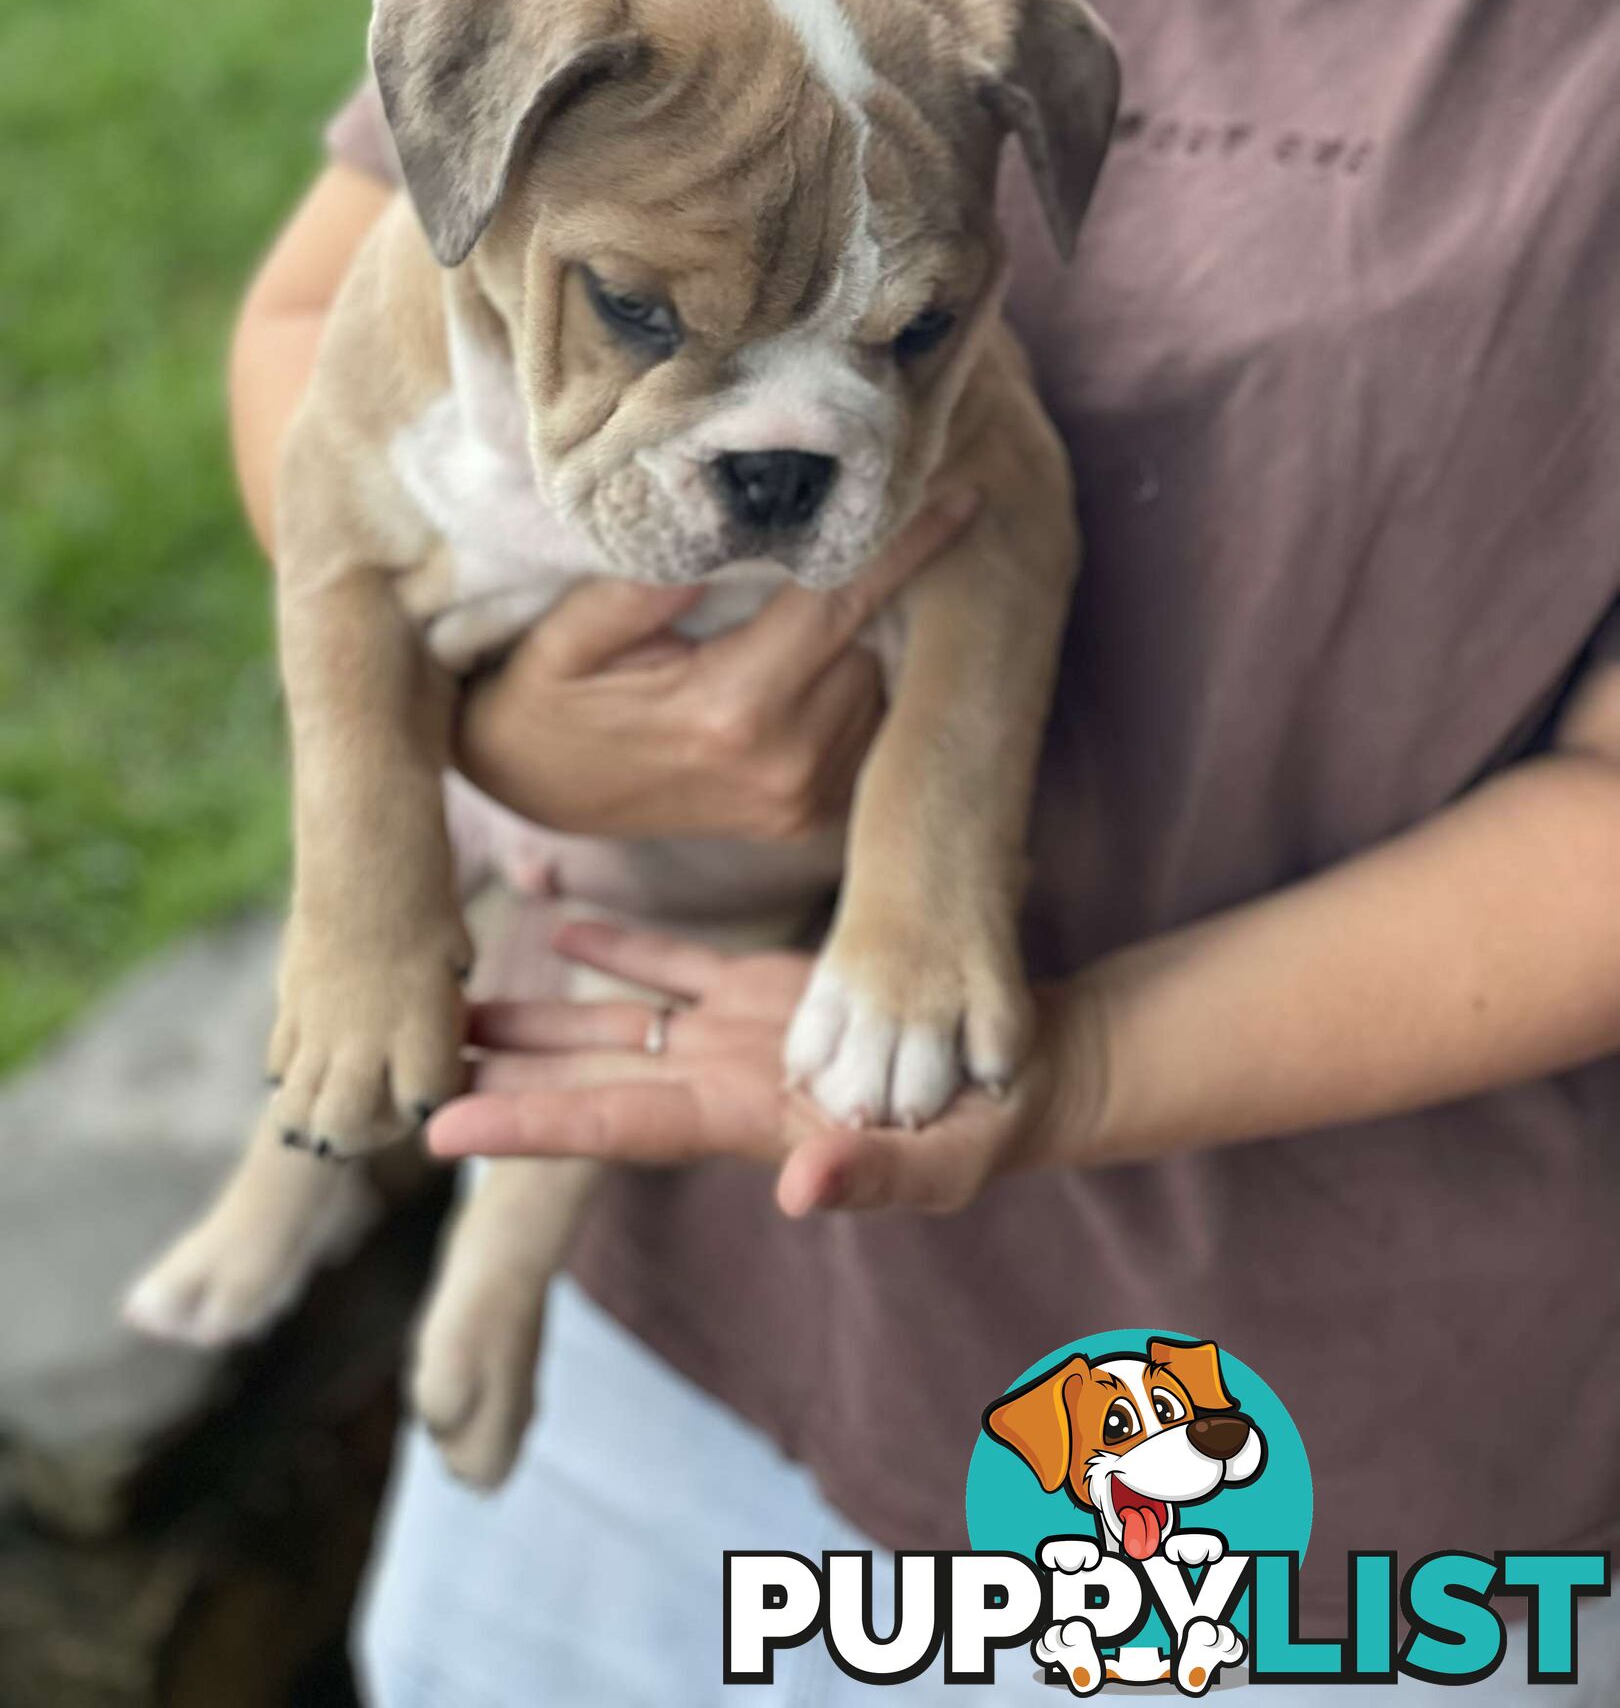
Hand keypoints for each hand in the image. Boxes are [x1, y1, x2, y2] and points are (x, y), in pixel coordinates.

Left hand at [426, 919, 1083, 1215]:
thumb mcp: (947, 1162)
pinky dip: (620, 947)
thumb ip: (877, 1176)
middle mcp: (720, 1081)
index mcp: (746, 1122)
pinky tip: (560, 922)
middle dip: (498, 1074)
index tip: (438, 1129)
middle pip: (587, 1078)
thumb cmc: (989, 1128)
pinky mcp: (767, 990)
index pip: (616, 1125)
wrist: (1017, 1075)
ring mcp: (737, 1036)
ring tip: (453, 998)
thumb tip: (802, 1189)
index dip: (527, 1126)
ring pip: (614, 1022)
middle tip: (402, 1060)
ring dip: (536, 1012)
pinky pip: (676, 964)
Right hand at [454, 489, 978, 843]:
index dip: (905, 547)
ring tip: (800, 615)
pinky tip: (800, 670)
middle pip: (871, 644)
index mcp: (733, 710)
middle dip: (863, 594)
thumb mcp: (566, 634)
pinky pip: (863, 731)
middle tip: (838, 545)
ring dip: (855, 646)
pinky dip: (847, 690)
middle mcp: (786, 762)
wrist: (526, 791)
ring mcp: (800, 801)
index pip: (841, 604)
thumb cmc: (544, 699)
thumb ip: (641, 586)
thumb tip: (726, 527)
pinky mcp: (803, 820)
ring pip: (876, 686)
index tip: (963, 497)